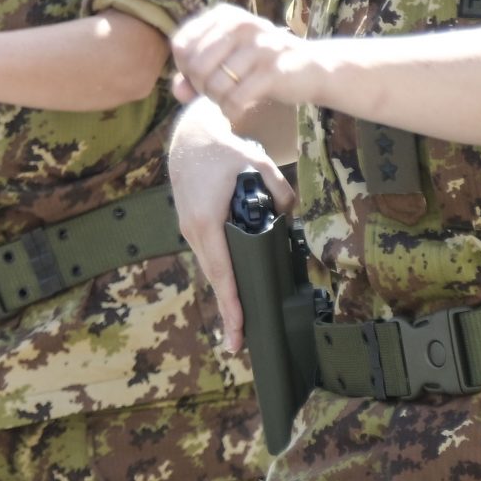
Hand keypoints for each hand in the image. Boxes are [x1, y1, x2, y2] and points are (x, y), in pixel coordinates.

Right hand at [167, 96, 294, 353]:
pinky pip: (210, 258)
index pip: (223, 271)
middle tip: (237, 343)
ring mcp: (191, 230)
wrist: (189, 137)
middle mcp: (195, 231)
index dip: (232, 302)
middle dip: (227, 310)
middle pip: (215, 278)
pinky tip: (231, 289)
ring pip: (212, 269)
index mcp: (207, 221)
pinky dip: (220, 277)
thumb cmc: (222, 150)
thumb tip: (291, 212)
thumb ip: (279, 190)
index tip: (237, 329)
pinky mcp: (193, 226)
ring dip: (224, 295)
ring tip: (237, 323)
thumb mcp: (257, 163)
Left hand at [170, 3, 322, 118]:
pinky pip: (235, 99)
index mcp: (224, 15)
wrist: (313, 68)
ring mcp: (259, 46)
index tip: (201, 76)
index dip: (184, 67)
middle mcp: (240, 25)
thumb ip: (195, 74)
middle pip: (195, 66)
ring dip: (217, 100)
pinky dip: (230, 110)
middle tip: (217, 92)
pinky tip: (237, 109)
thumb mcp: (226, 60)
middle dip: (200, 87)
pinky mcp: (273, 70)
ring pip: (214, 84)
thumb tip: (178, 92)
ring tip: (229, 99)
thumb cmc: (260, 64)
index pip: (181, 44)